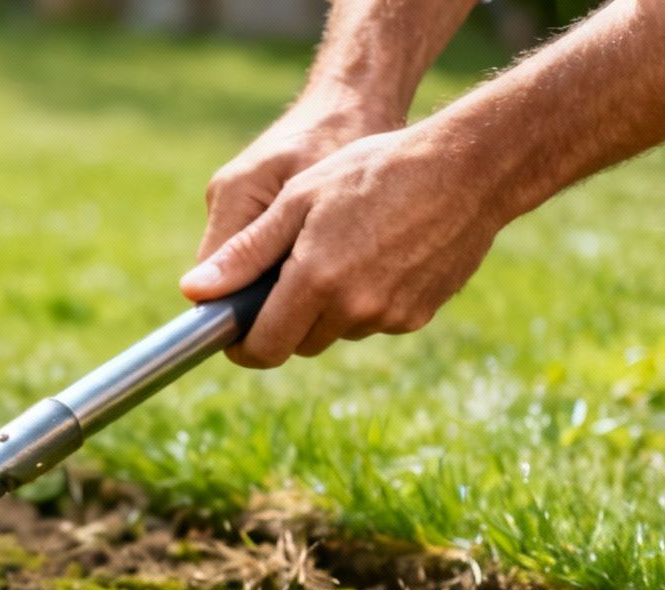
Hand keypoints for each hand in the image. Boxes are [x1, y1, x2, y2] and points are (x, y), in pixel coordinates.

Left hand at [179, 125, 504, 367]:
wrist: (469, 167)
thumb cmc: (375, 170)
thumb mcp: (298, 200)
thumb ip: (245, 253)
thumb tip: (194, 293)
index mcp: (316, 281)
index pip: (264, 347)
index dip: (243, 346)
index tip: (235, 333)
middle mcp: (353, 309)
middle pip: (299, 343)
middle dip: (285, 320)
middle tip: (289, 272)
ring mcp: (390, 317)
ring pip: (337, 332)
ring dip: (326, 308)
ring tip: (340, 249)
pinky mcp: (418, 315)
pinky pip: (374, 322)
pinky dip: (364, 300)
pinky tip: (378, 255)